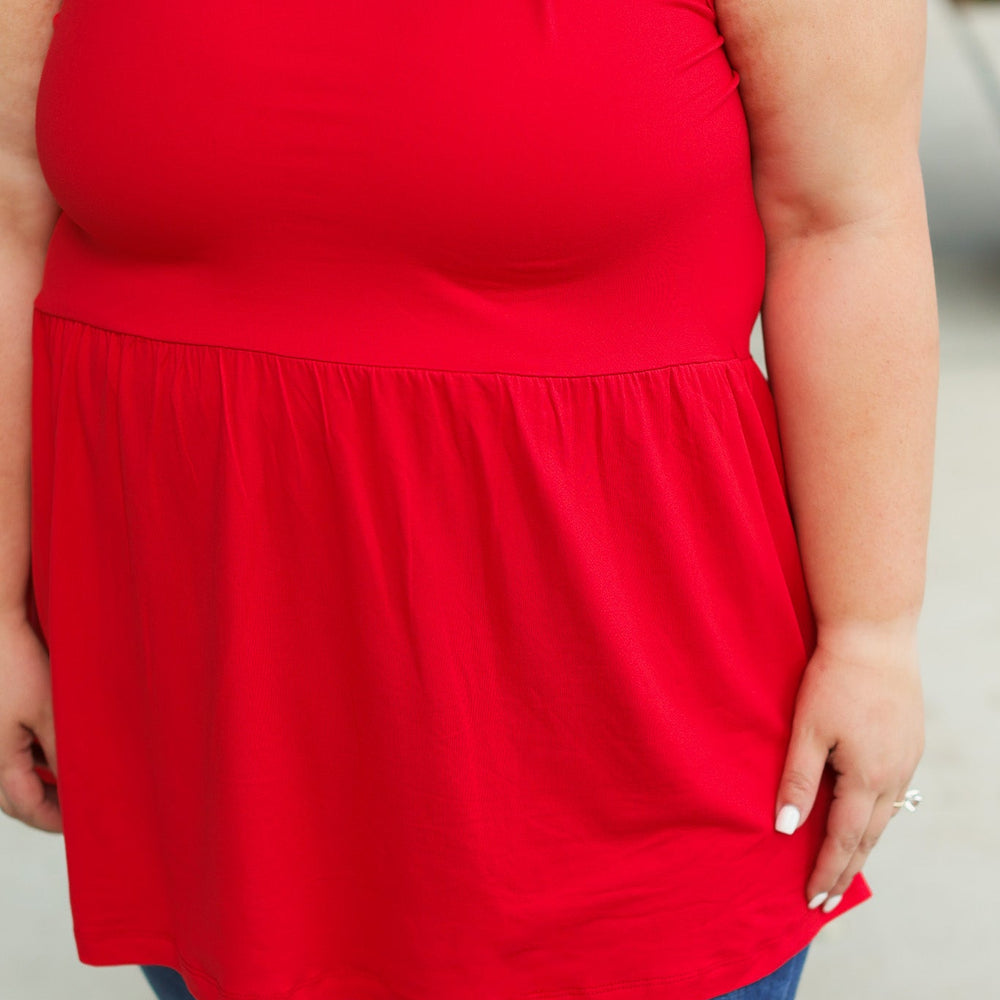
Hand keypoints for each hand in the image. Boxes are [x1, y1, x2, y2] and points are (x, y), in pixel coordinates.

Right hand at [0, 608, 61, 832]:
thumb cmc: (17, 665)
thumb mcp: (52, 710)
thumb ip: (63, 751)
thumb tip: (81, 783)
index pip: (28, 807)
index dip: (56, 819)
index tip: (83, 823)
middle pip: (14, 798)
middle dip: (47, 807)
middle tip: (79, 809)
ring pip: (9, 777)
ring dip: (39, 784)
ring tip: (72, 783)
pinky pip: (6, 756)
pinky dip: (30, 761)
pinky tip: (52, 753)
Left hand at [773, 621, 923, 910]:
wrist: (874, 635)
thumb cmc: (835, 678)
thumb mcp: (807, 729)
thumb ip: (798, 780)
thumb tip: (785, 828)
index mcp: (866, 777)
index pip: (842, 838)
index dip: (827, 871)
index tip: (813, 900)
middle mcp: (893, 776)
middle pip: (868, 837)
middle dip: (845, 869)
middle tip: (827, 900)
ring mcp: (905, 759)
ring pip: (884, 816)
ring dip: (862, 845)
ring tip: (844, 868)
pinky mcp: (908, 742)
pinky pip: (893, 793)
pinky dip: (875, 815)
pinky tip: (865, 817)